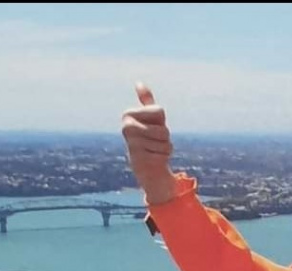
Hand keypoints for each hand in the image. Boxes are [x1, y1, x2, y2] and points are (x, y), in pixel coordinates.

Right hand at [122, 82, 176, 204]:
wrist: (145, 166)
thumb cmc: (150, 138)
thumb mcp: (150, 118)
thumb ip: (146, 101)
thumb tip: (138, 83)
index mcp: (128, 114)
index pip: (159, 111)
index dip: (161, 121)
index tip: (152, 126)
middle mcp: (126, 127)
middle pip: (164, 129)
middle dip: (165, 137)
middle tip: (154, 141)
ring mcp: (132, 143)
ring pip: (165, 142)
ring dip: (165, 148)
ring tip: (154, 150)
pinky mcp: (140, 159)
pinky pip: (164, 155)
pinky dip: (163, 158)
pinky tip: (153, 159)